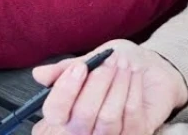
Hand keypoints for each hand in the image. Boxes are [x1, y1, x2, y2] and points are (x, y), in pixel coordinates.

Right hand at [31, 40, 187, 134]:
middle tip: (109, 61)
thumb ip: (65, 69)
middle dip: (98, 84)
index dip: (65, 91)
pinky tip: (134, 74)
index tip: (80, 68)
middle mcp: (84, 129)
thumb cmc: (113, 64)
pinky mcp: (134, 134)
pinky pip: (131, 118)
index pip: (55, 112)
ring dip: (118, 86)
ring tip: (124, 63)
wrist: (148, 68)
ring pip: (108, 119)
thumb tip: (39, 74)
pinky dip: (133, 91)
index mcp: (67, 112)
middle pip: (83, 116)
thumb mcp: (89, 60)